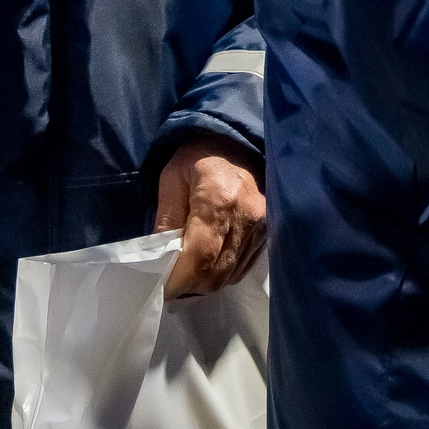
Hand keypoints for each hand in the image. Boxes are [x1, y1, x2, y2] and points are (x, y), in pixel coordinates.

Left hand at [154, 136, 266, 299]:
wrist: (235, 139)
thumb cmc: (197, 156)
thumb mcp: (171, 179)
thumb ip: (166, 221)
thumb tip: (161, 262)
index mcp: (220, 199)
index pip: (199, 257)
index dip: (179, 280)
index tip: (159, 289)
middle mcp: (247, 216)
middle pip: (216, 273)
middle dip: (189, 286)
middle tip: (169, 283)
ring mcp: (263, 225)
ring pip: (230, 275)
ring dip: (205, 282)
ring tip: (186, 273)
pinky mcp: (269, 231)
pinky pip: (243, 267)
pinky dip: (222, 273)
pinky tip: (207, 263)